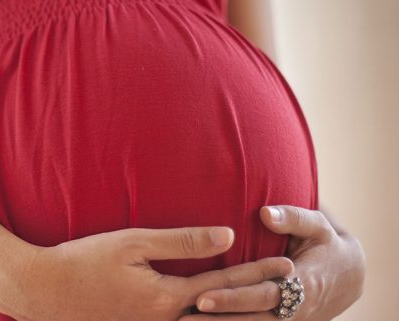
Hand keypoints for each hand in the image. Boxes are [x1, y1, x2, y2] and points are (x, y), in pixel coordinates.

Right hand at [0, 226, 293, 320]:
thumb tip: (227, 236)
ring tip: (264, 310)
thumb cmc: (83, 260)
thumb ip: (181, 241)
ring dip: (236, 317)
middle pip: (222, 314)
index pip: (224, 283)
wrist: (42, 290)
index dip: (256, 272)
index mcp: (165, 299)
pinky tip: (215, 315)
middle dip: (257, 302)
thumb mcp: (132, 242)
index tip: (286, 265)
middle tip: (291, 294)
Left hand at [181, 206, 365, 320]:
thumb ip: (293, 218)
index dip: (233, 298)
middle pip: (251, 318)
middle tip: (184, 317)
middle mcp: (295, 309)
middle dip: (218, 318)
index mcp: (303, 284)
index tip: (202, 296)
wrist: (348, 278)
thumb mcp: (318, 227)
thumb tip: (264, 212)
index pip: (262, 294)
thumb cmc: (326, 245)